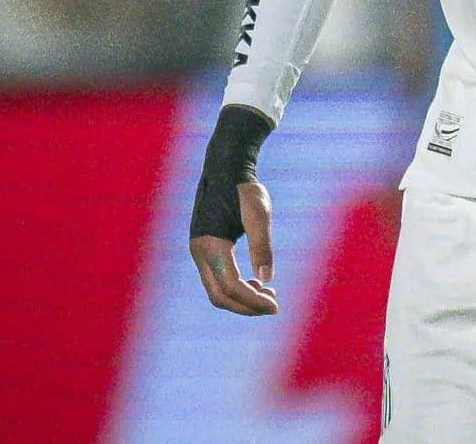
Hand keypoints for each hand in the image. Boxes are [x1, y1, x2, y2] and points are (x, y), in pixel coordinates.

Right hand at [188, 105, 278, 314]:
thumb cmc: (244, 189)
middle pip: (219, 295)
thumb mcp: (259, 214)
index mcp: (211, 246)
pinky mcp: (205, 248)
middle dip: (247, 305)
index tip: (276, 306)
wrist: (226, 169)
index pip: (231, 287)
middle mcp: (199, 253)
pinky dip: (236, 286)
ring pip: (216, 289)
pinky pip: (217, 278)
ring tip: (270, 294)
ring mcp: (199, 252)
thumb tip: (267, 279)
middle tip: (274, 305)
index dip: (253, 301)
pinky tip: (257, 281)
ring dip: (242, 297)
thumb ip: (262, 246)